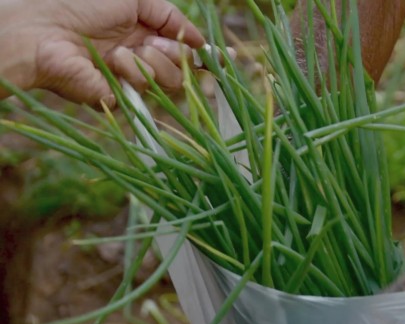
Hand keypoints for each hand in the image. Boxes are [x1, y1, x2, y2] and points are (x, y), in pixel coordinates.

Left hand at [0, 0, 203, 105]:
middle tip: (151, 42)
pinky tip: (115, 62)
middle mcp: (142, 59)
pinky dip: (135, 72)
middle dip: (174, 54)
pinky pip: (147, 92)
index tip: (222, 58)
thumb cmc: (83, 6)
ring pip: (170, 81)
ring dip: (154, 61)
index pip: (184, 52)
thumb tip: (197, 39)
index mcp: (146, 35)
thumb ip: (169, 15)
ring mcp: (132, 81)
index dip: (205, 57)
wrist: (47, 30)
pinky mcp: (121, 99)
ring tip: (126, 50)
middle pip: (184, 69)